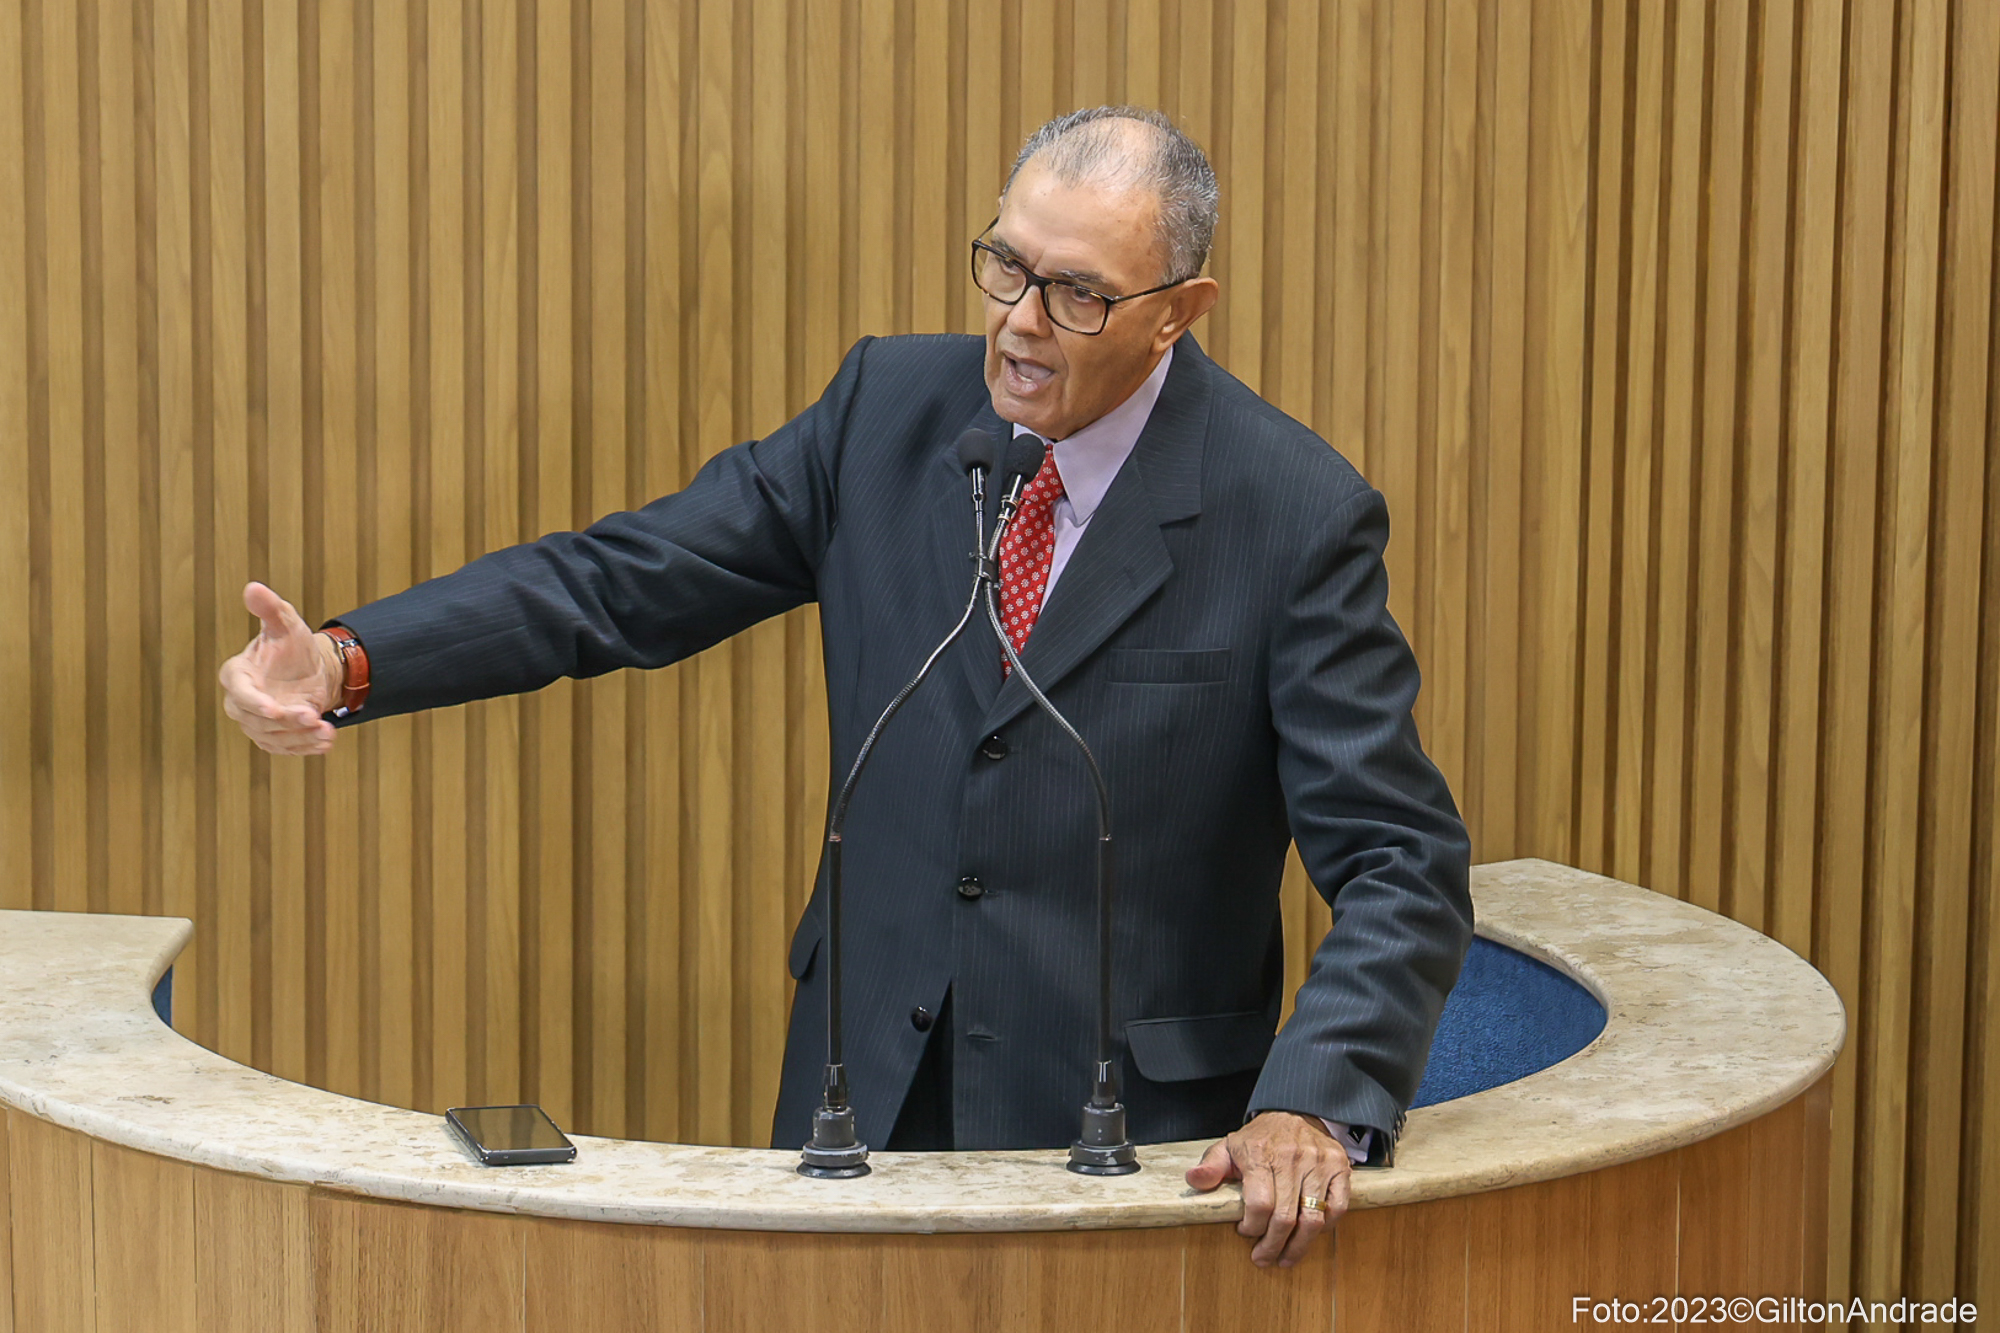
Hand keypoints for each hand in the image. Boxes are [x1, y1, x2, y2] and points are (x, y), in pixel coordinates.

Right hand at [218, 582, 343, 755]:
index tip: (273, 709)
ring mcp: (256, 723)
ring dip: (300, 738)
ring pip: (273, 738)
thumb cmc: (293, 645)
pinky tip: (327, 742)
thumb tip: (253, 588)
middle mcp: (241, 703)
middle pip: (258, 720)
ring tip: (327, 732)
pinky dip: (306, 748)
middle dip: (286, 722)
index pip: (239, 692)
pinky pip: (286, 748)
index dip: (254, 702)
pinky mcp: (273, 738)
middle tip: (313, 718)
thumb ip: (270, 608)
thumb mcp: (286, 623)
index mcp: (237, 674)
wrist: (312, 670)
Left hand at [1184, 1110, 1351, 1267]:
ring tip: (1286, 1258)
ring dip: (1299, 1246)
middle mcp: (1292, 1157)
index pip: (1260, 1205)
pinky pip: (1337, 1208)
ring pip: (1313, 1218)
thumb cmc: (1259, 1138)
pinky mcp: (1339, 1167)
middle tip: (1263, 1258)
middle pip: (1285, 1217)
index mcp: (1261, 1153)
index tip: (1245, 1233)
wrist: (1294, 1111)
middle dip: (1272, 1246)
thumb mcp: (1228, 1147)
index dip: (1252, 1227)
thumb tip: (1194, 1180)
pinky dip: (1325, 1228)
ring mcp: (1319, 1162)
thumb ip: (1210, 1166)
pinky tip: (1310, 1236)